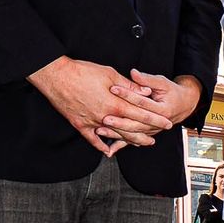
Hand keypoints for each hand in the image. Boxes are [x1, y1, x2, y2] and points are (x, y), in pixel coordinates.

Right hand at [28, 56, 169, 154]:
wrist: (56, 76)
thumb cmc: (83, 71)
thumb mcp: (110, 74)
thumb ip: (130, 85)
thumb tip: (146, 92)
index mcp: (116, 103)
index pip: (142, 115)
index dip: (156, 120)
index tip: (167, 124)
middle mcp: (106, 116)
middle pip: (131, 129)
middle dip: (145, 135)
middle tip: (155, 140)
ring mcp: (93, 122)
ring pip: (114, 136)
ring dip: (128, 142)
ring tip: (139, 144)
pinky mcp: (80, 124)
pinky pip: (92, 139)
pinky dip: (100, 145)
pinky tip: (107, 151)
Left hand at [104, 70, 200, 141]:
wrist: (184, 105)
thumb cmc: (172, 92)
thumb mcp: (162, 82)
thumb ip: (147, 79)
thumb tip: (133, 73)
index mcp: (163, 109)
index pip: (142, 102)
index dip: (127, 94)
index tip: (113, 88)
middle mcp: (159, 123)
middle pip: (136, 123)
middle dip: (119, 120)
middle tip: (104, 117)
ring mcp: (152, 130)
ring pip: (133, 134)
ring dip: (116, 133)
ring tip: (100, 129)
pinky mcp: (147, 134)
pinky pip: (132, 141)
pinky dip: (120, 145)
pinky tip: (109, 149)